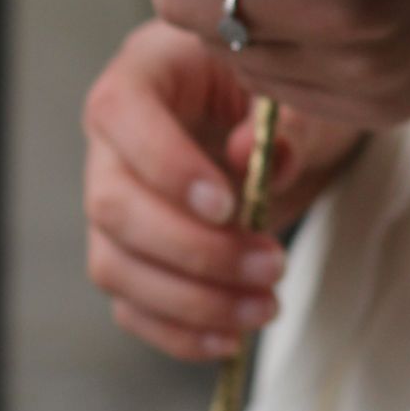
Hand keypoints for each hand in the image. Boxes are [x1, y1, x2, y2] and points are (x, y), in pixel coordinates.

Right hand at [82, 21, 362, 362]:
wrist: (281, 124)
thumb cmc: (283, 93)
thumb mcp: (297, 92)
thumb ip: (283, 120)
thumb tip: (250, 156)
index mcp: (145, 72)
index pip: (121, 112)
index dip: (165, 166)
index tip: (229, 206)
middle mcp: (112, 141)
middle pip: (113, 205)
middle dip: (193, 250)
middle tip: (271, 265)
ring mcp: (113, 201)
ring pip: (115, 264)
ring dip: (190, 301)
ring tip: (264, 306)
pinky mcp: (129, 254)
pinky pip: (131, 304)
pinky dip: (178, 333)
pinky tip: (231, 338)